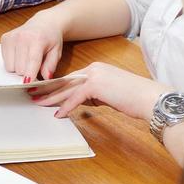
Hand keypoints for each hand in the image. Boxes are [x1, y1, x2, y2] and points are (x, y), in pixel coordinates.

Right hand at [0, 10, 66, 81]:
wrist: (44, 23)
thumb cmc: (51, 39)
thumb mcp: (57, 52)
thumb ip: (51, 65)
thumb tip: (46, 78)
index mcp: (37, 39)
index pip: (32, 61)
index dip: (30, 74)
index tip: (27, 84)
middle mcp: (21, 37)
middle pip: (19, 68)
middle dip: (27, 72)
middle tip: (34, 67)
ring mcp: (11, 37)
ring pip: (10, 67)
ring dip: (18, 68)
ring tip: (26, 59)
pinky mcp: (4, 39)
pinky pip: (5, 61)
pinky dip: (12, 62)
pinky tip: (20, 54)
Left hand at [30, 61, 165, 119]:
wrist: (150, 98)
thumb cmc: (133, 99)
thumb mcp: (108, 94)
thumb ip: (92, 95)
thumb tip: (79, 102)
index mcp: (96, 69)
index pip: (71, 79)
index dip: (56, 86)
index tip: (44, 91)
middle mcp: (93, 69)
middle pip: (65, 82)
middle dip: (48, 90)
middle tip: (33, 94)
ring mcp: (95, 75)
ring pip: (67, 89)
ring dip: (52, 98)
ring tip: (38, 103)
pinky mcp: (97, 85)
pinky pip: (76, 98)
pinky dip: (66, 107)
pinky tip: (58, 114)